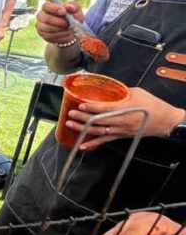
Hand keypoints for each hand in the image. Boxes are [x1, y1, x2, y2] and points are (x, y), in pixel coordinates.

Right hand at [36, 0, 82, 44]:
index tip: (64, 12)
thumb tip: (70, 7)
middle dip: (59, 22)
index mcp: (47, 6)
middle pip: (47, 19)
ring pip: (49, 29)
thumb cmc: (71, 16)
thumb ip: (73, 7)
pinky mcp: (43, 35)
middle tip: (68, 24)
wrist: (69, 28)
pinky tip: (67, 34)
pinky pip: (51, 36)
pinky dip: (61, 35)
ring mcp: (41, 26)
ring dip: (61, 30)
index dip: (54, 9)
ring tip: (70, 29)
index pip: (46, 6)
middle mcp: (41, 15)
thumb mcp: (74, 10)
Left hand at [65, 87, 184, 149]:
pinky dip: (92, 144)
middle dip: (82, 118)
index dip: (92, 108)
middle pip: (99, 121)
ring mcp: (121, 130)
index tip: (81, 105)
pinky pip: (104, 140)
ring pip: (98, 131)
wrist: (164, 121)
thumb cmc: (152, 105)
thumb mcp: (137, 93)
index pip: (106, 109)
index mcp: (126, 109)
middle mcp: (122, 121)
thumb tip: (108, 89)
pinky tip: (81, 145)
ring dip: (83, 129)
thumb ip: (121, 92)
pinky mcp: (121, 136)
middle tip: (70, 114)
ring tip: (70, 125)